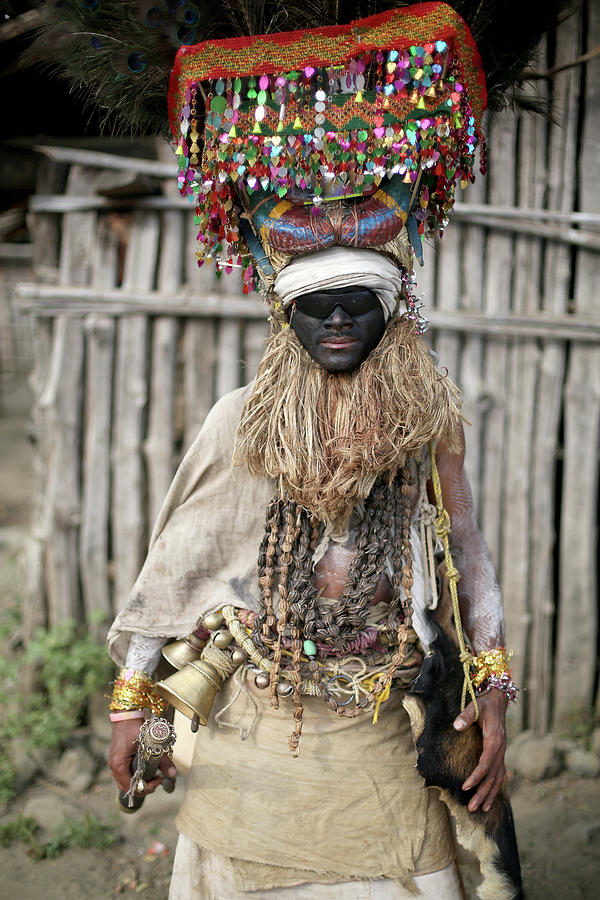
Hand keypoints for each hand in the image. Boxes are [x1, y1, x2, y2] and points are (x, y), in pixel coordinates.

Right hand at [108, 719, 176, 794]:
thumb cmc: (135, 726)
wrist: (126, 713)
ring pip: (125, 781)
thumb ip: (162, 759)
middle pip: (127, 787)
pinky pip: (124, 773)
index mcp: (119, 764)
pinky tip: (145, 768)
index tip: (158, 779)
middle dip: (143, 786)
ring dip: (139, 781)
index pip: (131, 787)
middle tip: (156, 778)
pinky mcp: (117, 758)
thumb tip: (173, 773)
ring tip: (152, 773)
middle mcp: (114, 766)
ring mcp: (114, 762)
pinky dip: (135, 774)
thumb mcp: (150, 742)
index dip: (146, 788)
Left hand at [453, 689, 507, 812]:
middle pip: (493, 776)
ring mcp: (502, 753)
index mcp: (494, 740)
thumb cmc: (485, 704)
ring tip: (481, 810)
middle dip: (482, 793)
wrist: (498, 700)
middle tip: (471, 808)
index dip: (476, 776)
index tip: (465, 787)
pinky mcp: (500, 754)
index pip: (486, 763)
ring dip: (489, 795)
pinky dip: (495, 789)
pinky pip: (499, 775)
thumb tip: (456, 726)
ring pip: (498, 779)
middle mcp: (501, 749)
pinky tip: (490, 800)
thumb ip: (466, 716)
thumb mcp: (475, 706)